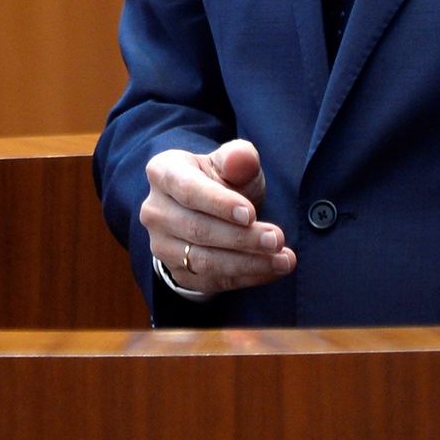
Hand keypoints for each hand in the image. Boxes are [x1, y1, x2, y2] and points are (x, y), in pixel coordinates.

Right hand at [140, 140, 295, 294]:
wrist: (208, 211)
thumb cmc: (221, 180)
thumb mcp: (230, 163)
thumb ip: (238, 158)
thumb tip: (241, 158)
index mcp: (163, 173)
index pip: (188, 190)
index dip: (219, 203)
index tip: (250, 214)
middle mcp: (155, 211)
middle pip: (197, 229)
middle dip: (241, 237)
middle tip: (277, 239)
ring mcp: (162, 245)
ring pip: (205, 260)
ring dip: (248, 263)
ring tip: (283, 259)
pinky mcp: (178, 272)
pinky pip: (212, 281)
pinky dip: (245, 278)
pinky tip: (271, 270)